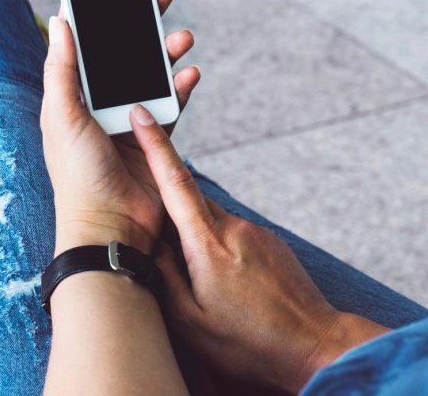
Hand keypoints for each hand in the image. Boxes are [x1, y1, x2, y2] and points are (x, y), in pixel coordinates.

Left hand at [41, 0, 199, 254]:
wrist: (111, 227)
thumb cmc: (77, 175)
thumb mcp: (62, 116)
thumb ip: (62, 69)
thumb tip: (61, 21)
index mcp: (71, 95)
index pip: (84, 43)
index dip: (97, 12)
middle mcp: (97, 103)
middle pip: (121, 51)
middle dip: (139, 21)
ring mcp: (126, 118)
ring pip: (150, 72)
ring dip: (165, 51)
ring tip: (181, 35)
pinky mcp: (153, 136)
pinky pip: (171, 101)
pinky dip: (180, 84)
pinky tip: (190, 71)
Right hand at [128, 117, 389, 392]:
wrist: (317, 347)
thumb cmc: (250, 342)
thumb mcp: (190, 320)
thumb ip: (162, 274)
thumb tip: (146, 241)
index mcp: (208, 243)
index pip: (175, 181)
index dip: (155, 144)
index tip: (142, 113)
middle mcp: (233, 227)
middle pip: (188, 200)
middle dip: (166, 209)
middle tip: (154, 238)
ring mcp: (255, 232)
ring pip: (209, 220)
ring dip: (194, 238)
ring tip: (201, 283)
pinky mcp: (270, 241)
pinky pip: (231, 233)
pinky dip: (217, 248)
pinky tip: (226, 284)